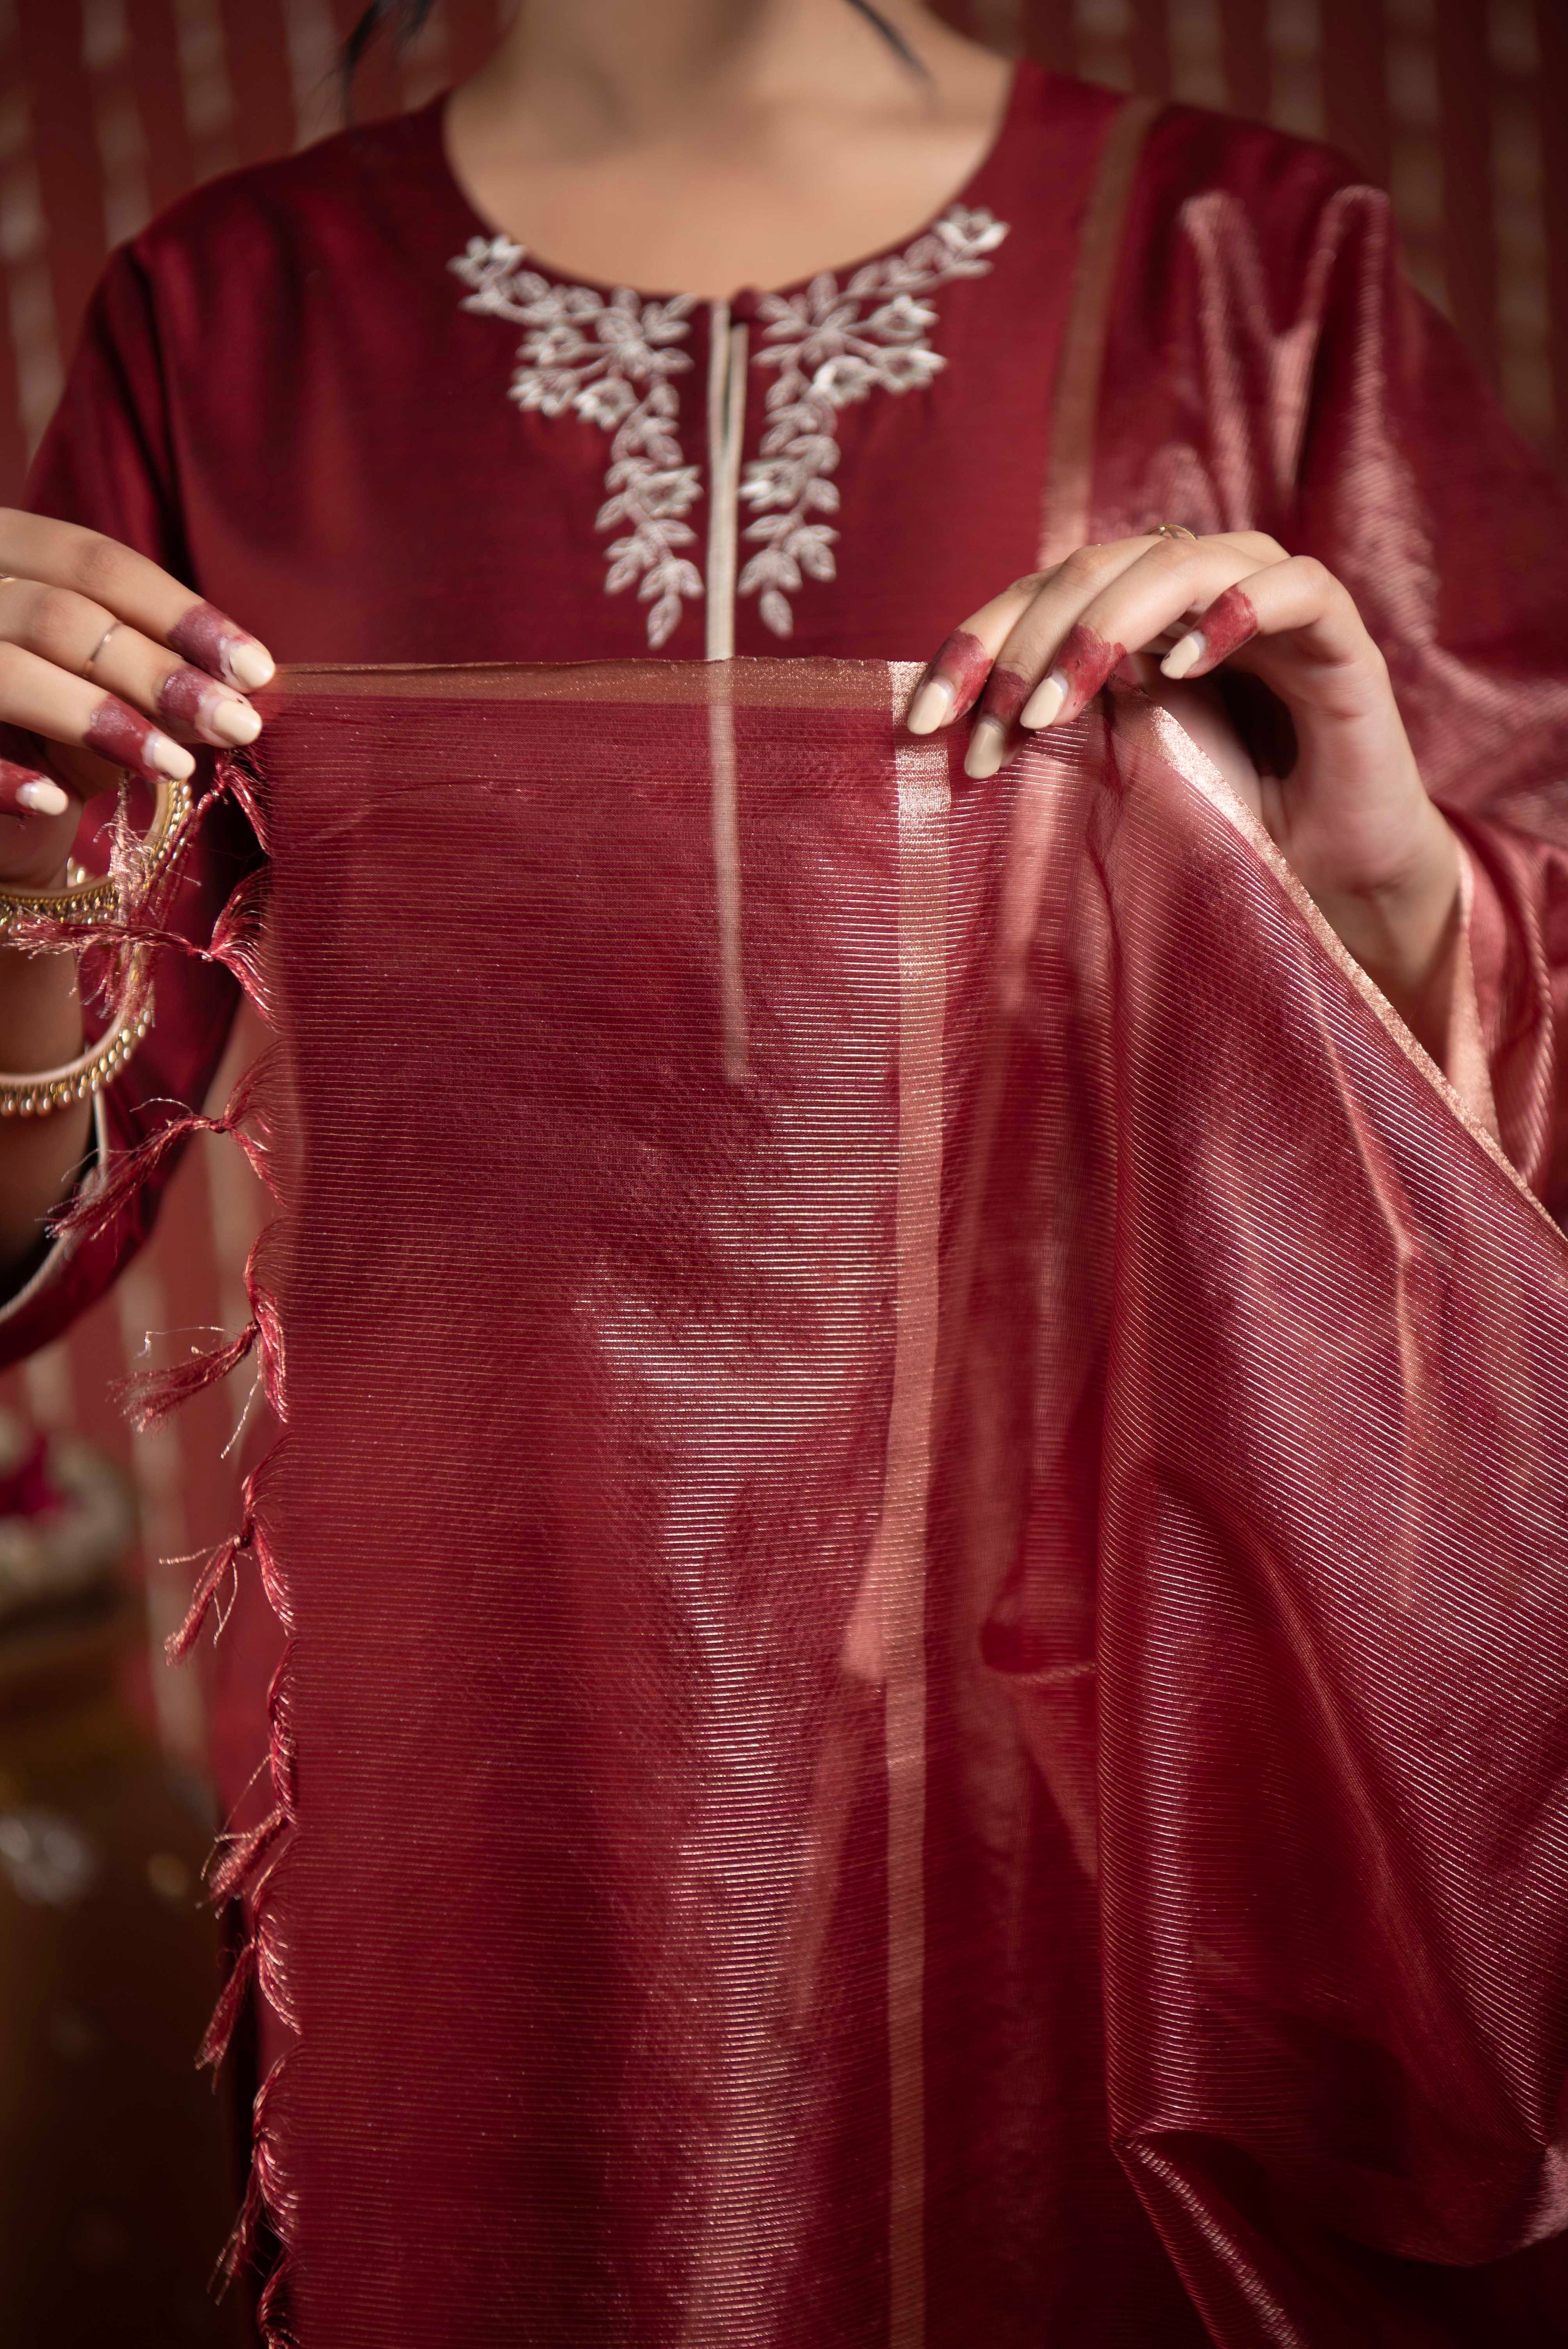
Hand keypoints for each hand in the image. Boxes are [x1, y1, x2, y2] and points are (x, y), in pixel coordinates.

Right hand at [0, 511, 273, 888]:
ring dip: (93, 716)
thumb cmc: (46, 724)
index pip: (92, 560)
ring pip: (5, 666)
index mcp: (2, 547)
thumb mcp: (105, 689)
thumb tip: (240, 693)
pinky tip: (55, 801)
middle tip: (236, 724)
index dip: (178, 613)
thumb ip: (157, 678)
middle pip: (58, 615)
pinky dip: (4, 775)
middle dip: (155, 673)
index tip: (254, 669)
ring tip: (174, 764)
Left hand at [907, 531, 1460, 1052]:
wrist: (1332, 874)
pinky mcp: (1341, 633)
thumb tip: (967, 711)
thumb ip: (1064, 720)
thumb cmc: (1228, 822)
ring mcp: (1272, 602)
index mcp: (1139, 616)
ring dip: (1107, 626)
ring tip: (1056, 703)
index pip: (1039, 597)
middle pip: (1093, 566)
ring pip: (1178, 561)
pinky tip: (1185, 667)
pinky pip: (1292, 587)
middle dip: (1027, 641)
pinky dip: (1234, 614)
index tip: (920, 722)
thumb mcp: (1122, 769)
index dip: (975, 646)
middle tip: (995, 719)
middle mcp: (1199, 592)